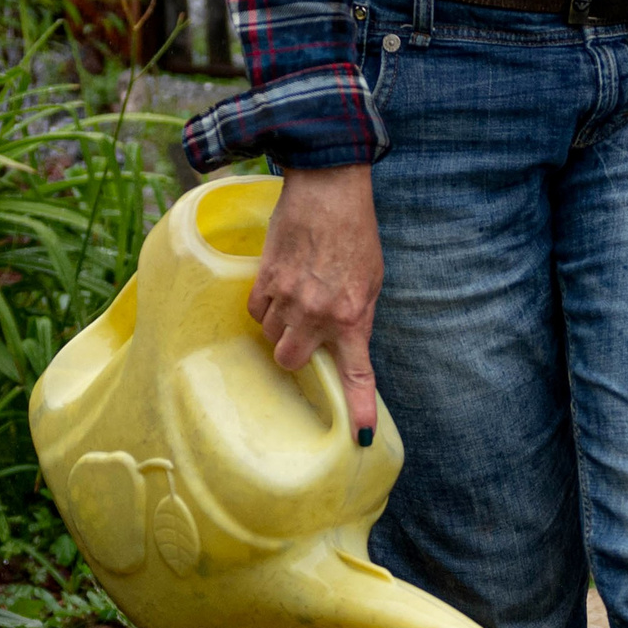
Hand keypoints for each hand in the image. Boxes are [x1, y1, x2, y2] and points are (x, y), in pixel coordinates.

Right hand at [250, 164, 383, 441]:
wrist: (328, 190)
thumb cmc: (356, 235)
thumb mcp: (371, 281)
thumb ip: (357, 316)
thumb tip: (344, 342)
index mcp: (352, 317)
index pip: (357, 374)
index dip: (359, 408)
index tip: (362, 437)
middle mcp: (317, 314)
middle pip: (290, 360)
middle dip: (295, 354)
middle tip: (305, 335)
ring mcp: (287, 298)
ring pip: (271, 336)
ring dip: (280, 327)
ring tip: (295, 300)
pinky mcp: (264, 279)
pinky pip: (255, 311)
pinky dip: (264, 307)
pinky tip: (278, 288)